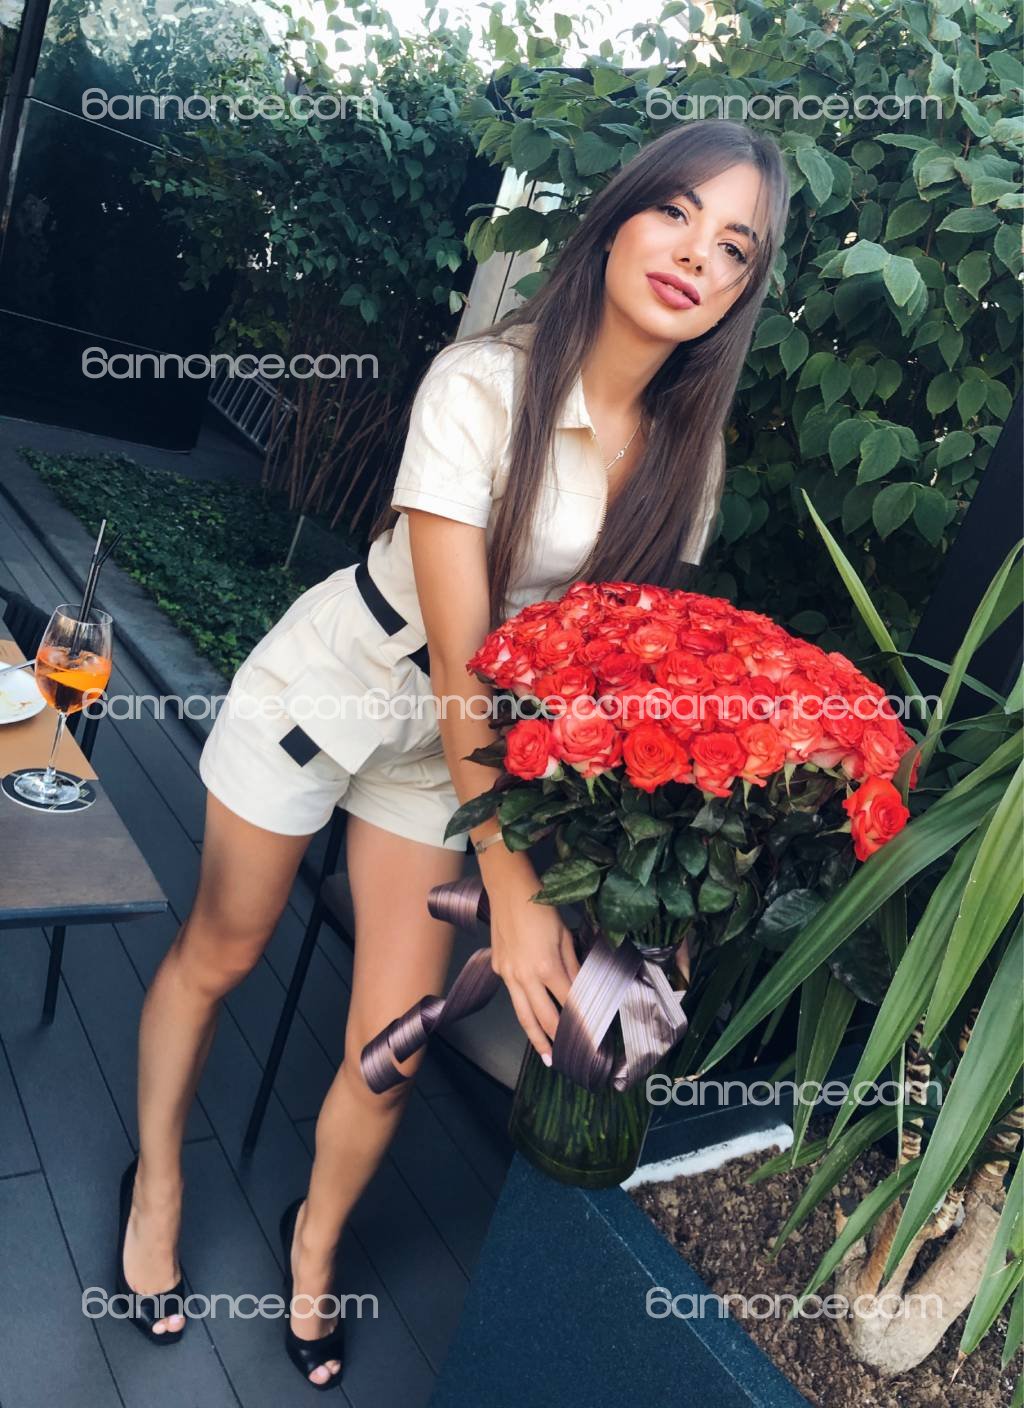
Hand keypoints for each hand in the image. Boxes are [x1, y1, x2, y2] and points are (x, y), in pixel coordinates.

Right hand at [485, 866, 580, 1064]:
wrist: (508, 890)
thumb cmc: (540, 908)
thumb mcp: (565, 936)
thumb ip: (573, 966)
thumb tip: (583, 989)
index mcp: (546, 967)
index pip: (567, 1003)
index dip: (580, 1021)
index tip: (592, 1036)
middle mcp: (524, 976)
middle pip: (543, 1018)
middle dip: (557, 1040)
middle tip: (569, 1059)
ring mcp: (507, 974)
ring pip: (522, 1014)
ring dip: (535, 1038)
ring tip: (547, 1057)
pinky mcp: (498, 968)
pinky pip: (513, 996)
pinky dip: (523, 1012)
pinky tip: (531, 1020)